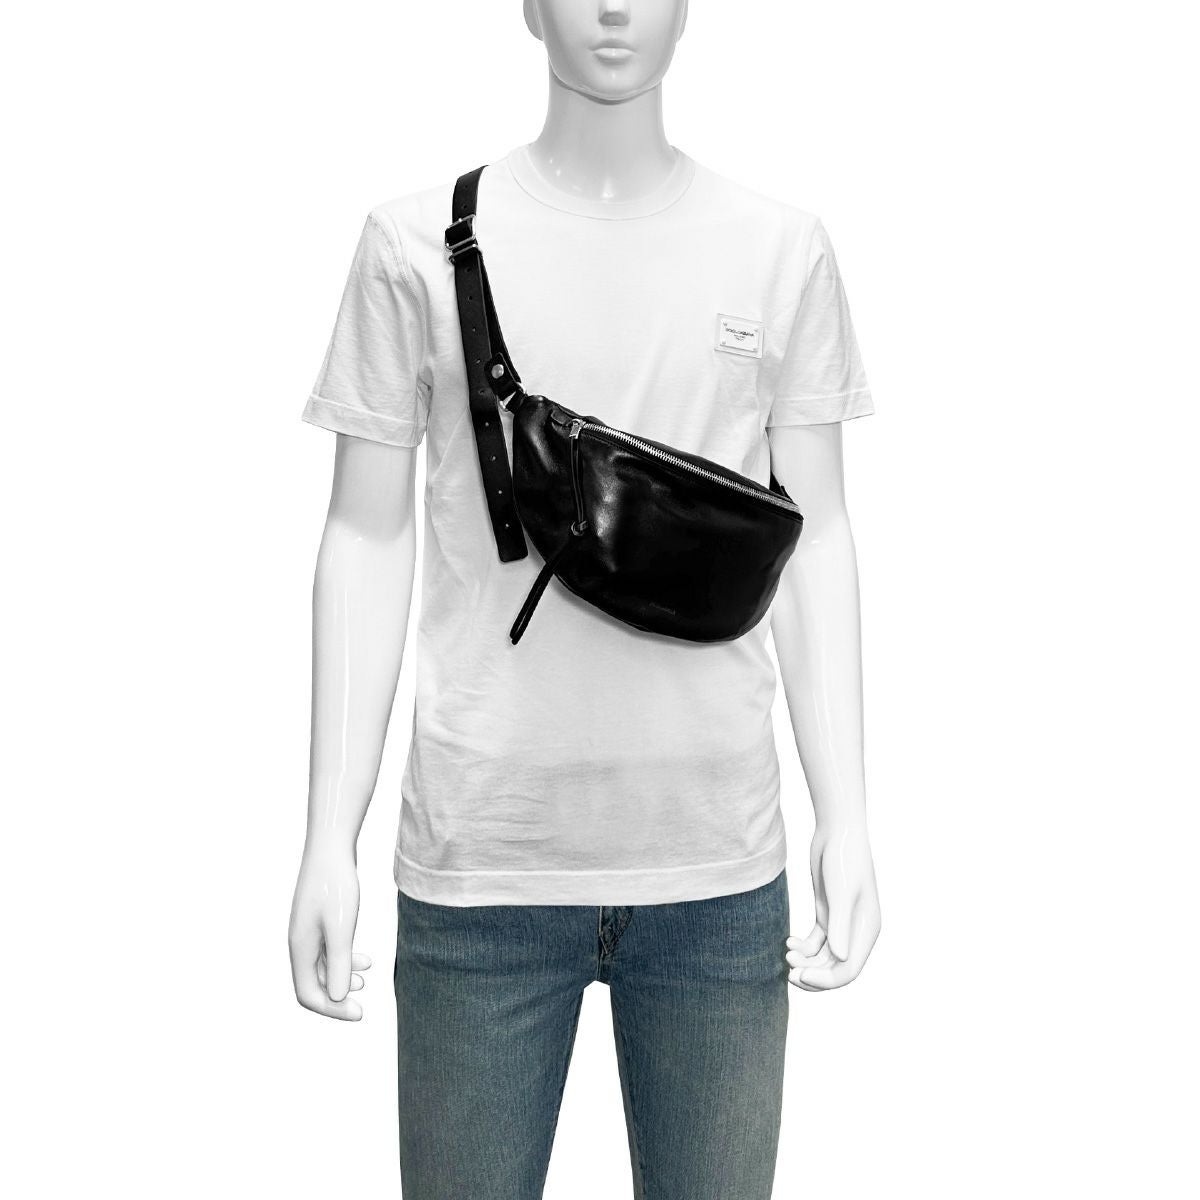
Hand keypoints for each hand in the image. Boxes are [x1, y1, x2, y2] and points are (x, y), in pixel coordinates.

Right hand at [288, 845, 369, 1019]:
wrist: (331, 847)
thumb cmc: (335, 884)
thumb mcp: (341, 927)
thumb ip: (339, 963)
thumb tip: (338, 998)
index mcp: (300, 948)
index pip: (308, 993)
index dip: (331, 1009)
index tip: (359, 1013)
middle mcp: (300, 942)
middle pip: (313, 984)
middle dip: (336, 998)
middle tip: (362, 1007)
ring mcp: (308, 931)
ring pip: (322, 967)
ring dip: (342, 978)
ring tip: (365, 980)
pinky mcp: (319, 920)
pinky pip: (328, 951)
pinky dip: (344, 960)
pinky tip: (365, 960)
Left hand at [785, 821, 880, 990]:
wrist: (837, 833)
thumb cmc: (844, 858)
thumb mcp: (840, 892)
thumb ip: (840, 925)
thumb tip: (840, 957)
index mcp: (866, 930)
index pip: (848, 970)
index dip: (825, 980)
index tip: (800, 976)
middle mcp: (856, 931)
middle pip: (836, 968)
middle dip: (813, 975)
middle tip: (789, 975)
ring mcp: (840, 923)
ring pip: (824, 957)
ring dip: (806, 962)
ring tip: (786, 955)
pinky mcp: (827, 913)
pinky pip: (815, 942)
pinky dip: (803, 948)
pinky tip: (788, 941)